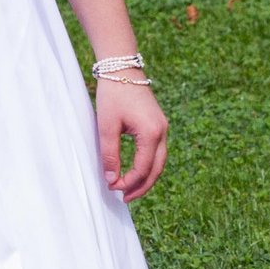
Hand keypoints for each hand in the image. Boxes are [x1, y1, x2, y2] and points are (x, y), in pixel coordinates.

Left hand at [96, 75, 168, 200]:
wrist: (122, 69)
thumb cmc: (113, 95)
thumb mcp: (107, 127)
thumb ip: (110, 155)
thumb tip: (112, 180)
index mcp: (151, 133)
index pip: (143, 168)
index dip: (128, 182)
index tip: (112, 188)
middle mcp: (162, 132)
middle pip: (156, 169)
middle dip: (142, 186)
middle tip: (125, 199)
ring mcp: (162, 128)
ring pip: (159, 162)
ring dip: (146, 178)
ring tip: (130, 189)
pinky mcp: (158, 125)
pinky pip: (157, 152)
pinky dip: (148, 165)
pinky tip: (136, 172)